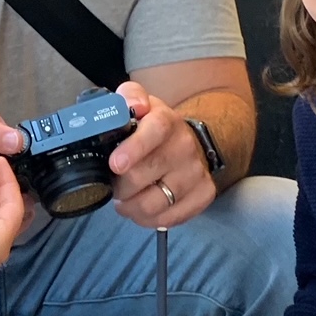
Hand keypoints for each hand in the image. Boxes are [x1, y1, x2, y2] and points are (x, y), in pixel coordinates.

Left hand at [108, 81, 213, 228]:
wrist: (187, 142)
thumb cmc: (151, 128)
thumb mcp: (139, 104)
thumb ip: (130, 96)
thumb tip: (133, 105)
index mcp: (166, 121)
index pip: (155, 131)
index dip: (134, 149)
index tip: (115, 164)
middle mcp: (185, 146)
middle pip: (144, 175)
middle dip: (119, 185)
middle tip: (112, 183)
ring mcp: (196, 173)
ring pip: (153, 204)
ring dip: (129, 206)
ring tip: (124, 198)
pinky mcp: (203, 195)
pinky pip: (168, 219)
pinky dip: (147, 219)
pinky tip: (141, 208)